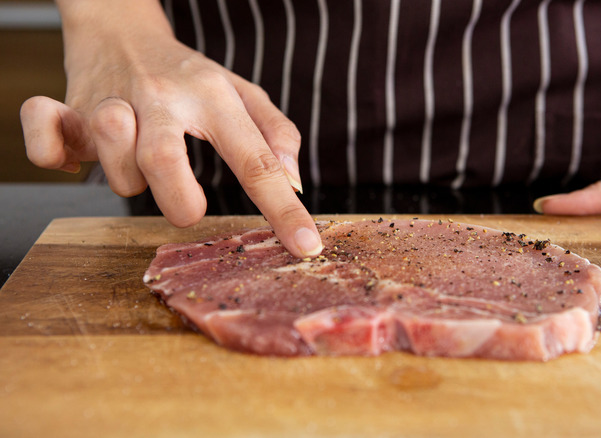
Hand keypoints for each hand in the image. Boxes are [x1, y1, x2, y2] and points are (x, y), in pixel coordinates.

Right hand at [19, 0, 320, 257]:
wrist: (121, 28)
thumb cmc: (190, 75)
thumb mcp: (242, 94)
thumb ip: (275, 134)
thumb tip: (294, 181)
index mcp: (214, 97)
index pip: (256, 161)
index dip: (284, 209)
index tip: (305, 246)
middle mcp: (162, 98)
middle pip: (164, 160)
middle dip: (179, 199)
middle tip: (189, 208)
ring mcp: (110, 102)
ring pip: (114, 164)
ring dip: (129, 179)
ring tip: (137, 158)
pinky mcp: (66, 109)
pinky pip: (44, 138)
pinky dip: (50, 150)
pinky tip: (74, 154)